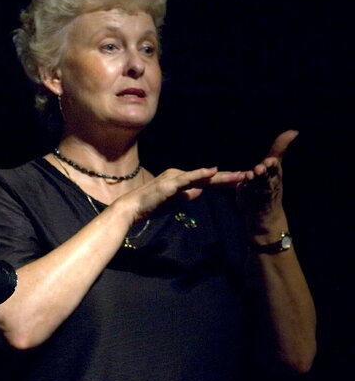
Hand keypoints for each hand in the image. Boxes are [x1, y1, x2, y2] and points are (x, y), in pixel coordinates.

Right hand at [117, 166, 240, 222]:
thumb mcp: (173, 202)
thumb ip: (185, 196)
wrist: (130, 209)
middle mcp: (179, 174)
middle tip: (249, 175)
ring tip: (240, 175)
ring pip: (203, 176)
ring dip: (222, 176)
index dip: (224, 182)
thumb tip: (199, 192)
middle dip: (229, 177)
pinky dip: (201, 174)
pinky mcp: (169, 183)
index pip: (207, 181)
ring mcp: (174, 177)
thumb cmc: (149, 206)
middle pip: (208, 177)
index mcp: (181, 179)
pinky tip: (213, 171)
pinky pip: (188, 178)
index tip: (241, 182)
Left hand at [237, 130, 296, 226]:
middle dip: (263, 173)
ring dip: (253, 181)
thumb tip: (293, 131)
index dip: (272, 165)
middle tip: (259, 168)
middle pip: (266, 178)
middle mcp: (269, 184)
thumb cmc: (271, 185)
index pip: (275, 169)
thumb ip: (279, 149)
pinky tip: (241, 186)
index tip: (269, 161)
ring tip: (250, 175)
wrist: (267, 215)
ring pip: (256, 187)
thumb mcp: (275, 167)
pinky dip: (243, 191)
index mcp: (276, 175)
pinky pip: (245, 195)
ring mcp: (259, 194)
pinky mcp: (248, 201)